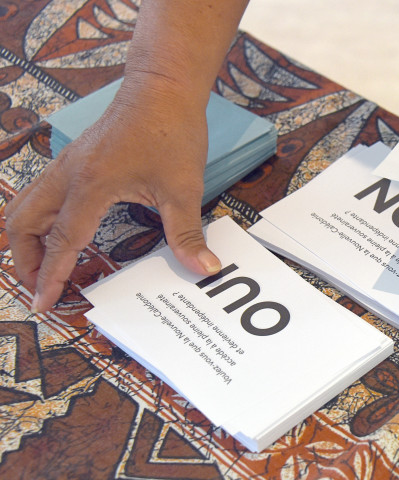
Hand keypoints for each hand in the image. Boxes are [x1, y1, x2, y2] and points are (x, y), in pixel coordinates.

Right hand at [6, 77, 220, 311]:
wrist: (163, 86)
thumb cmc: (171, 130)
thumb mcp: (184, 188)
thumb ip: (187, 233)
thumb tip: (203, 269)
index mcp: (90, 187)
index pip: (61, 242)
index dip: (50, 276)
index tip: (42, 303)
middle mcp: (68, 175)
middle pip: (24, 224)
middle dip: (25, 259)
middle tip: (38, 286)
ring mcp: (67, 164)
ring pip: (25, 206)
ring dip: (27, 238)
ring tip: (41, 265)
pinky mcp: (74, 158)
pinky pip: (41, 193)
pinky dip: (38, 218)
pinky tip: (58, 230)